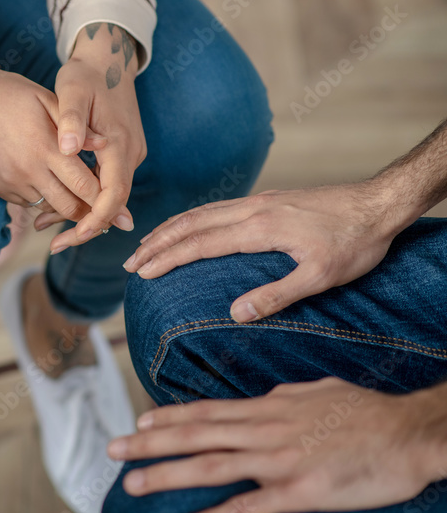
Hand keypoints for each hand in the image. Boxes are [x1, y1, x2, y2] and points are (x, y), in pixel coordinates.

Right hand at [0, 68, 100, 220]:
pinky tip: (49, 187)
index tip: (116, 200)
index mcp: (46, 148)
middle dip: (88, 211)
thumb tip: (106, 144)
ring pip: (49, 209)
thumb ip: (78, 126)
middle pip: (69, 207)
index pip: (84, 186)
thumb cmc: (12, 96)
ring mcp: (12, 183)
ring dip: (65, 206)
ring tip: (77, 199)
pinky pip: (28, 204)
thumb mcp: (48, 101)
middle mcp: (29, 171)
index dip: (104, 197)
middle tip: (101, 207)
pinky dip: (43, 200)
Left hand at [37, 23, 145, 252]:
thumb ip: (71, 120)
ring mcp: (128, 155)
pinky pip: (105, 184)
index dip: (95, 220)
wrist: (108, 59)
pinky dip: (84, 198)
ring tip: (45, 230)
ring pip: (107, 196)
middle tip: (53, 245)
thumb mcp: (73, 90)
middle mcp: (130, 153)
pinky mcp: (120, 154)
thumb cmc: (87, 74)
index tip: (73, 237)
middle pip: (112, 204)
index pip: (113, 194)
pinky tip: (57, 206)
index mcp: (119, 142)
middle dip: (85, 227)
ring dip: (81, 214)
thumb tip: (67, 149)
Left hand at [107, 378, 446, 512]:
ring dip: (166, 475)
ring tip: (132, 484)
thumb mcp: (315, 393)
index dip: (169, 417)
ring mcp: (278, 460)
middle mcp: (263, 430)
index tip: (138, 420)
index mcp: (267, 408)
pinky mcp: (298, 492)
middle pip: (195, 435)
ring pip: (209, 467)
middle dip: (150, 442)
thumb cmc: (366, 412)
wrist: (409, 434)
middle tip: (113, 449)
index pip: (206, 411)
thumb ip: (283, 397)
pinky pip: (247, 507)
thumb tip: (264, 398)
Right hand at [123, 182, 405, 321]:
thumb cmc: (355, 242)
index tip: (142, 273)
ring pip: (202, 212)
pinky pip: (218, 207)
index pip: (199, 244)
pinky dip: (193, 218)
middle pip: (191, 224)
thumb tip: (234, 313)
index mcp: (260, 228)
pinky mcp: (268, 199)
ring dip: (171, 228)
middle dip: (157, 243)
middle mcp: (252, 209)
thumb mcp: (321, 277)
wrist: (380, 203)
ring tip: (148, 244)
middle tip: (131, 262)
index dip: (167, 259)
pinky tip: (190, 227)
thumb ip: (276, 295)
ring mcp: (259, 201)